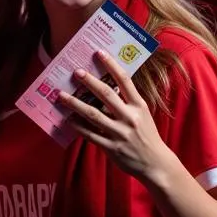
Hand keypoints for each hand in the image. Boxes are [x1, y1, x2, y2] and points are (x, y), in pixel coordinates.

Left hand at [59, 51, 170, 180]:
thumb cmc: (147, 135)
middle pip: (106, 94)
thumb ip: (128, 102)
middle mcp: (129, 117)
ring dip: (75, 103)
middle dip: (89, 81)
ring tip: (61, 95)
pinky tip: (68, 118)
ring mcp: (119, 133)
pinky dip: (78, 125)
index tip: (99, 53)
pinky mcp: (111, 147)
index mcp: (139, 106)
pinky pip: (90, 134)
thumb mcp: (143, 115)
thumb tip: (107, 87)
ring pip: (93, 114)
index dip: (111, 65)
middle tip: (76, 72)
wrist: (155, 163)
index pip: (125, 80)